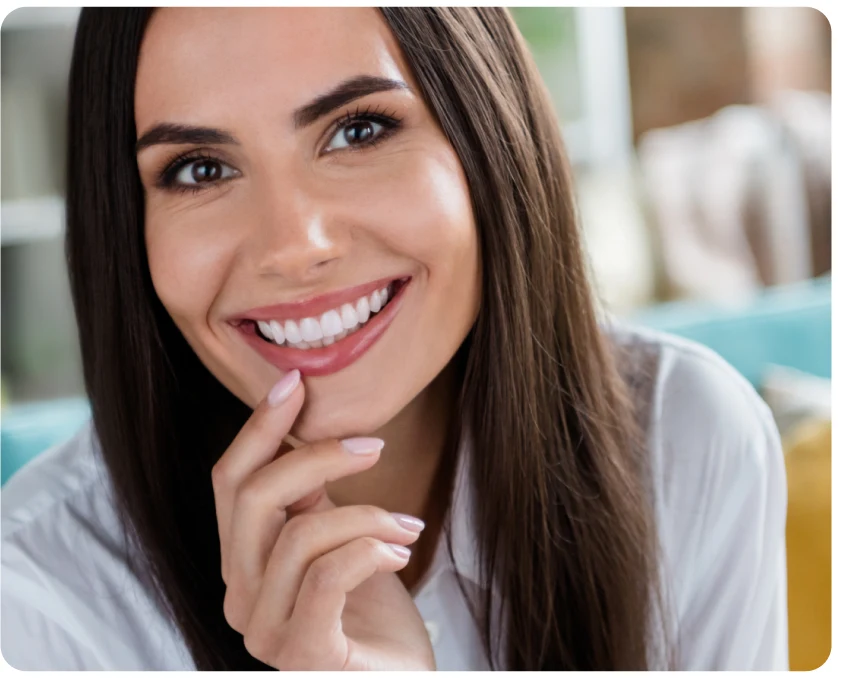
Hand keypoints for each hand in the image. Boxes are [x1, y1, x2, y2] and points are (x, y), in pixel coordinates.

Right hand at [211, 370, 436, 669]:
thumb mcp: (337, 540)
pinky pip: (326, 578)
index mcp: (242, 562)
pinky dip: (370, 549)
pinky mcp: (304, 655)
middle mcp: (239, 596)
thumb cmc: (372, 612)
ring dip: (367, 515)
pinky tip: (400, 552)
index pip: (230, 481)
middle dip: (318, 456)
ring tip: (407, 526)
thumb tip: (302, 431)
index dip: (259, 426)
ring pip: (299, 536)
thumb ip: (310, 499)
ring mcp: (265, 632)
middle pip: (253, 498)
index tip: (295, 383)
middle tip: (374, 447)